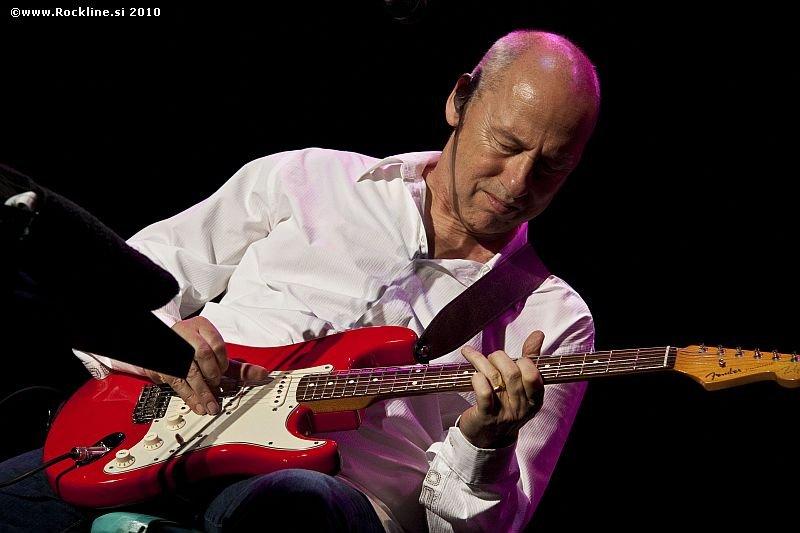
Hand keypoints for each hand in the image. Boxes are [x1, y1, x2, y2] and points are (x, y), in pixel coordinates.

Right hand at [143, 316, 268, 414]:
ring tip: (211, 406)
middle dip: (212, 375)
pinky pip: (177, 382)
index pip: (217, 344)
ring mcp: (173, 349)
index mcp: (202, 327)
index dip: (223, 362)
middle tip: (217, 387)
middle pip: (203, 354)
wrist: (163, 347)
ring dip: (202, 392)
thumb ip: (238, 366)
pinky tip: (198, 405)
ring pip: (189, 371)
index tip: (224, 372)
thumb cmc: (194, 349)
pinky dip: (190, 397)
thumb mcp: (216, 355)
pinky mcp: (163, 365)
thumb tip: (262, 374)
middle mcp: (186, 334)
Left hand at [458, 330, 545, 447]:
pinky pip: (483, 392)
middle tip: (491, 358)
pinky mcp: (485, 416)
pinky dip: (477, 378)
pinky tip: (473, 374)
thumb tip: (538, 334)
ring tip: (472, 356)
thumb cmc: (505, 404)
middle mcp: (521, 407)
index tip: (513, 358)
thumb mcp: (522, 386)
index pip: (534, 374)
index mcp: (534, 399)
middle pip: (512, 373)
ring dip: (481, 361)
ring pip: (495, 378)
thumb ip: (530, 359)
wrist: (488, 438)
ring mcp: (504, 412)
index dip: (522, 361)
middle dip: (498, 358)